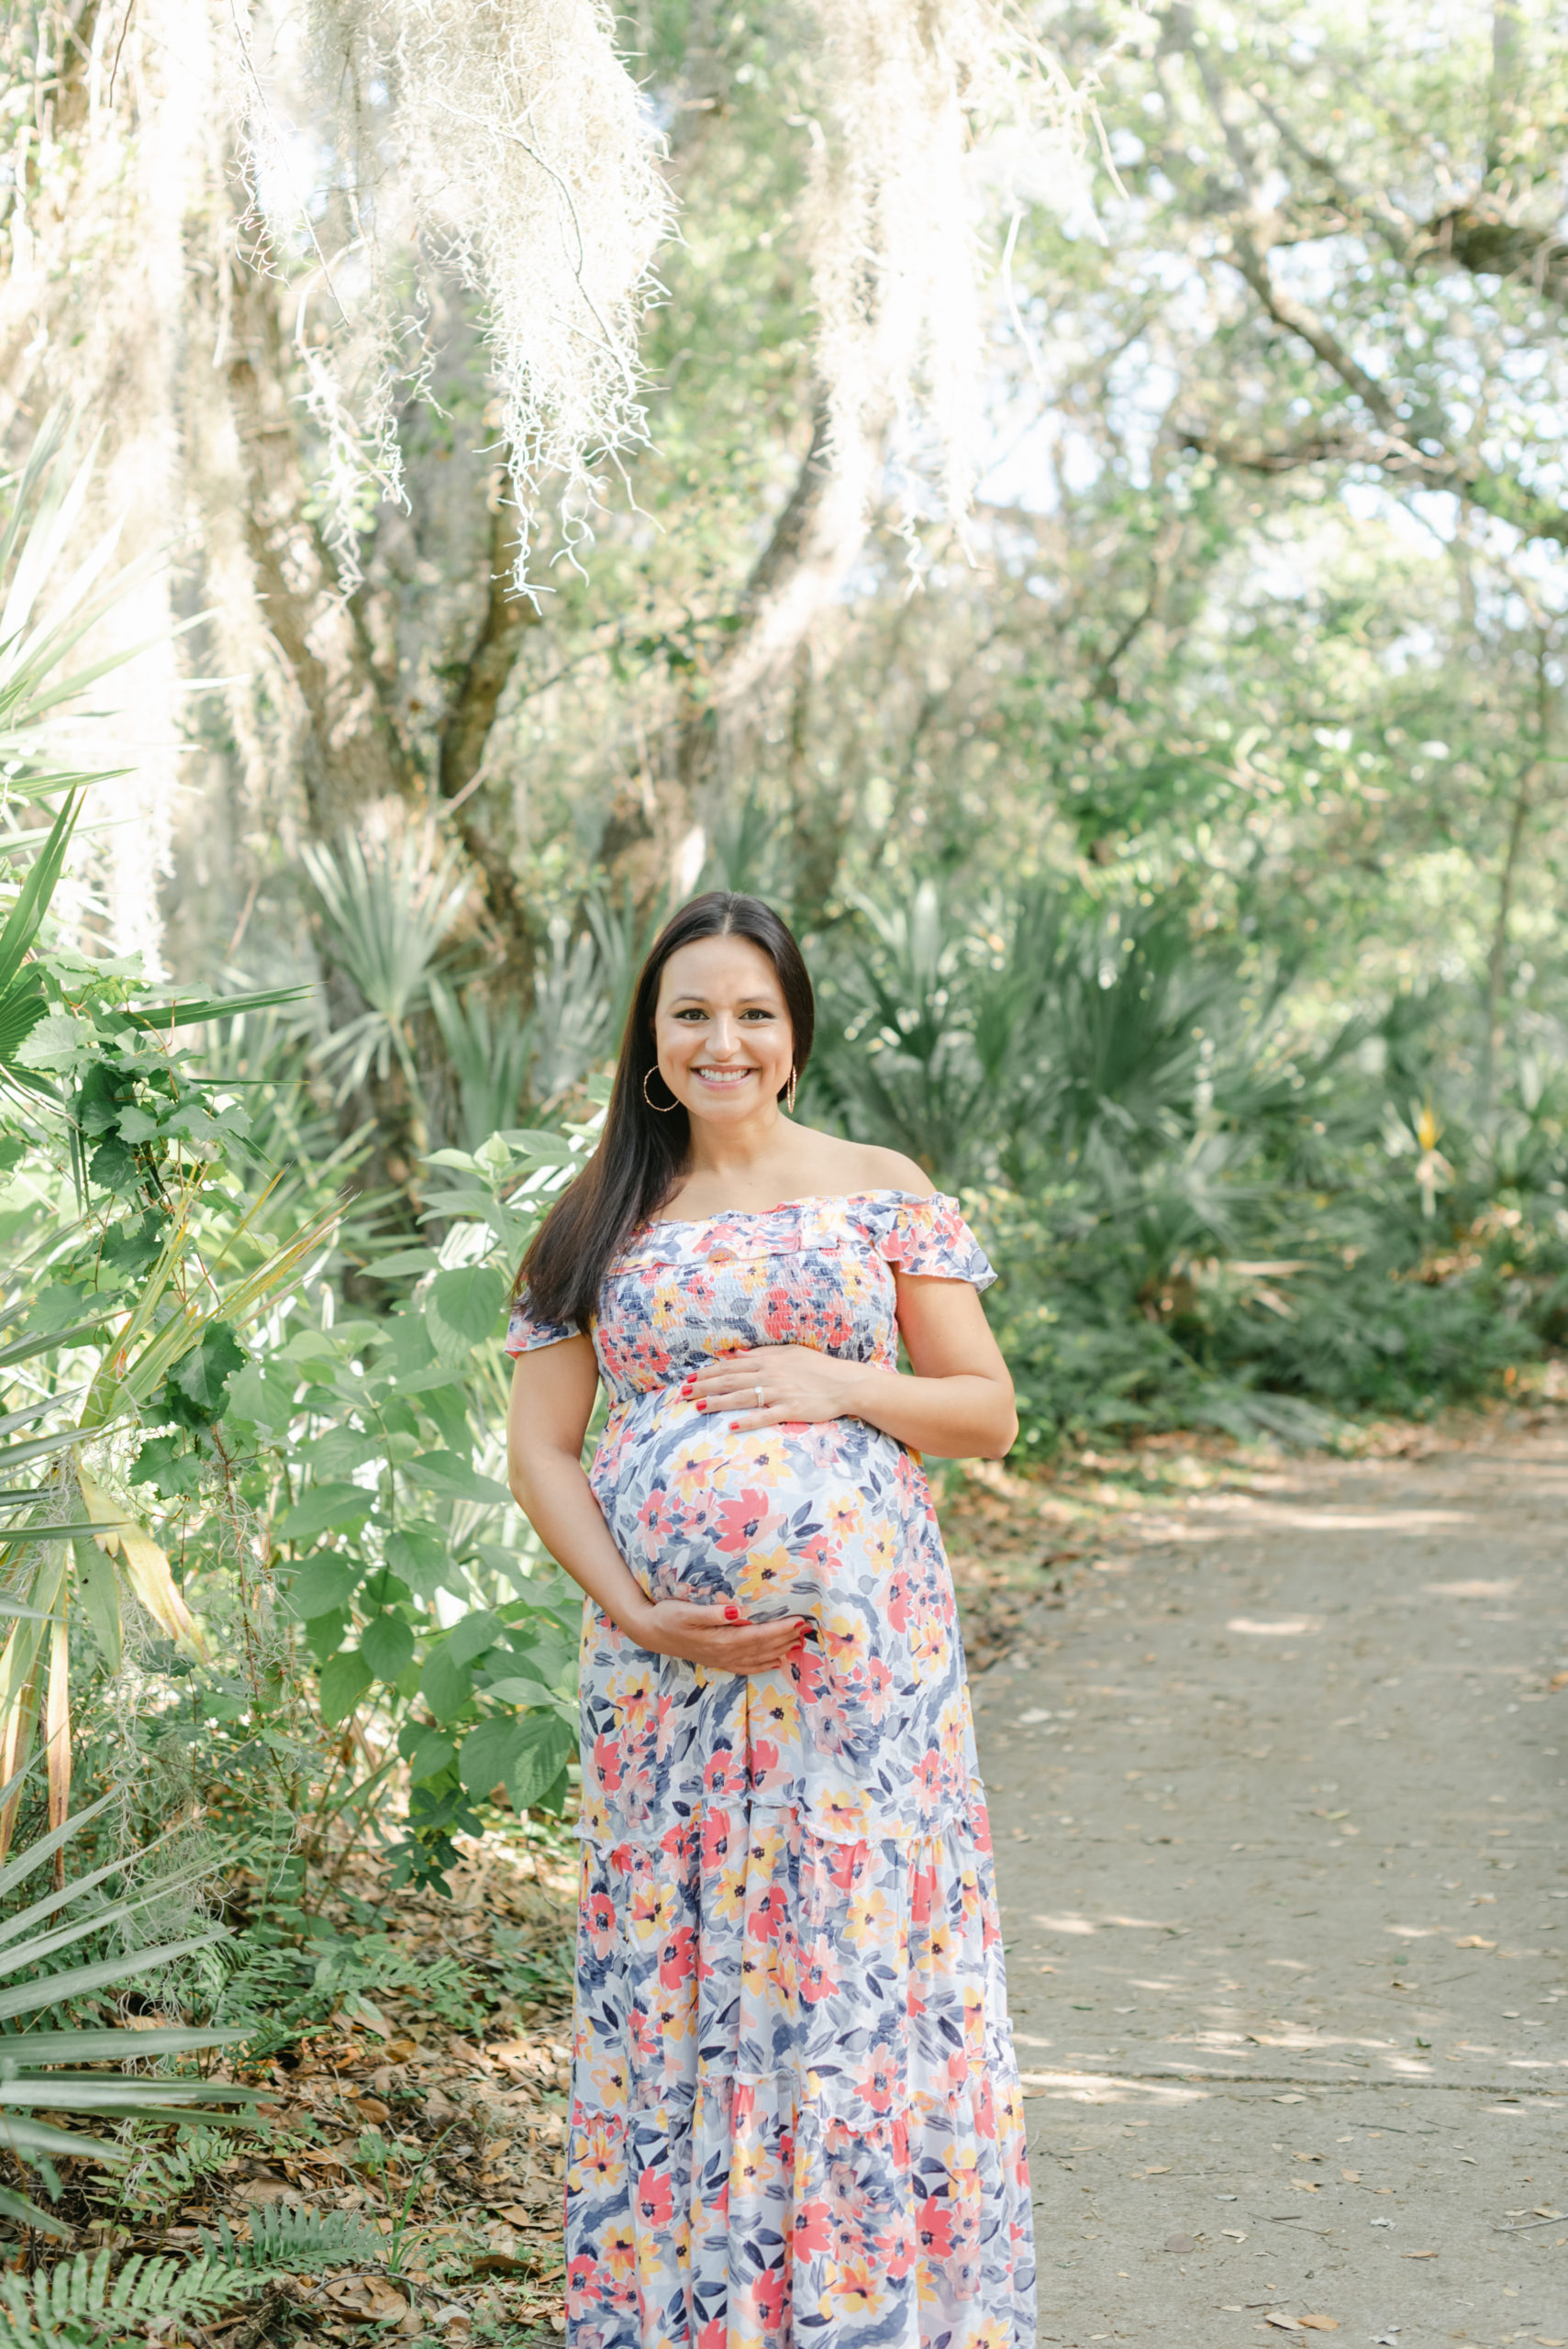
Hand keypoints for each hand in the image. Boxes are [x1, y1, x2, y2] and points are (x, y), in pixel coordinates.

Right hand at [633, 1596, 807, 1672]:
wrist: (649, 1632)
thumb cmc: (667, 1616)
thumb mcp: (686, 1611)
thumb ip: (713, 1614)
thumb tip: (738, 1612)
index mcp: (719, 1640)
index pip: (758, 1636)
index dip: (780, 1630)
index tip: (799, 1621)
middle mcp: (723, 1653)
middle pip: (762, 1648)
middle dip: (786, 1639)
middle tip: (808, 1629)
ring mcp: (721, 1660)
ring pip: (757, 1658)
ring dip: (780, 1651)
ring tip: (800, 1643)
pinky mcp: (717, 1660)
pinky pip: (746, 1667)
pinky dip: (764, 1665)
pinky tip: (777, 1661)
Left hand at [681, 1344, 869, 1431]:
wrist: (845, 1383)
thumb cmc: (818, 1367)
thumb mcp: (789, 1353)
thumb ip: (762, 1353)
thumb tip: (736, 1353)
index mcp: (768, 1360)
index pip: (731, 1366)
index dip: (709, 1372)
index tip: (691, 1379)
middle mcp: (770, 1374)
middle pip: (730, 1380)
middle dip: (704, 1387)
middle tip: (684, 1394)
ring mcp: (780, 1393)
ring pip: (742, 1397)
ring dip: (718, 1402)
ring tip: (698, 1408)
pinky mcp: (790, 1410)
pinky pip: (765, 1416)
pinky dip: (748, 1421)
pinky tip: (732, 1426)